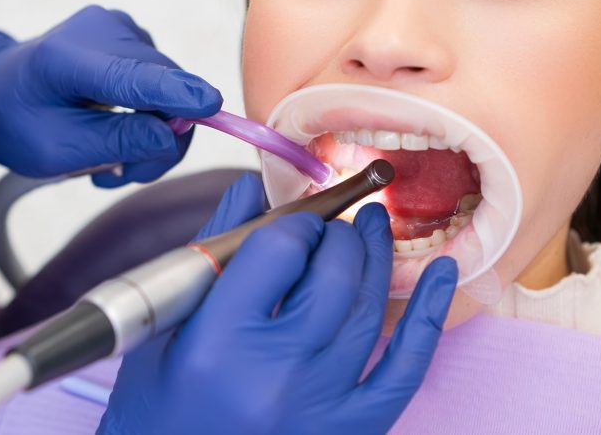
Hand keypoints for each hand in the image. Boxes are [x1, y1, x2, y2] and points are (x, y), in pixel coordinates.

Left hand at [0, 5, 221, 184]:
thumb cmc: (17, 123)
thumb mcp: (56, 151)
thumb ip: (115, 142)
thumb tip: (171, 136)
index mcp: (66, 59)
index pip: (131, 78)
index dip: (172, 94)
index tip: (209, 105)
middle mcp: (101, 30)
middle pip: (163, 89)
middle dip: (158, 139)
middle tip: (121, 174)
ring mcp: (119, 27)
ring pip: (169, 88)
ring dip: (153, 130)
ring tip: (110, 154)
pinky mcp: (131, 34)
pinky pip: (161, 81)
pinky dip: (149, 111)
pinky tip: (115, 124)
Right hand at [98, 174, 457, 433]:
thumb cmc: (158, 407)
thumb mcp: (168, 327)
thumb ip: (212, 252)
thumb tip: (249, 190)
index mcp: (218, 341)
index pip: (278, 247)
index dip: (292, 223)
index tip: (290, 224)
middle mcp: (274, 374)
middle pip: (333, 274)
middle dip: (337, 236)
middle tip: (328, 229)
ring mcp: (319, 406)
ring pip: (369, 309)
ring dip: (376, 258)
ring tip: (373, 228)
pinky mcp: (348, 431)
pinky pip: (404, 369)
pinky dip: (428, 318)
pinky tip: (442, 273)